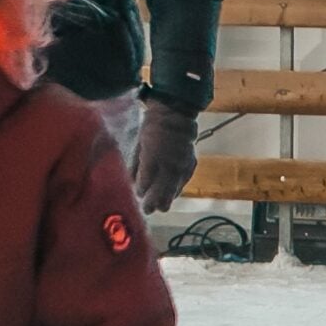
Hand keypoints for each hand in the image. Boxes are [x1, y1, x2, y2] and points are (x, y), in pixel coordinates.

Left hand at [129, 96, 198, 214]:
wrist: (175, 116)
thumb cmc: (152, 129)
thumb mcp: (139, 146)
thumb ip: (136, 167)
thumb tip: (134, 185)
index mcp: (152, 157)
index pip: (146, 183)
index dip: (142, 192)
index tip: (139, 198)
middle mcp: (169, 164)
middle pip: (162, 191)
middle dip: (154, 202)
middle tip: (148, 210)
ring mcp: (182, 165)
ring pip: (173, 190)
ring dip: (166, 199)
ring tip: (160, 207)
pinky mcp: (190, 165)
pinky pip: (182, 183)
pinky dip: (175, 190)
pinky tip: (170, 195)